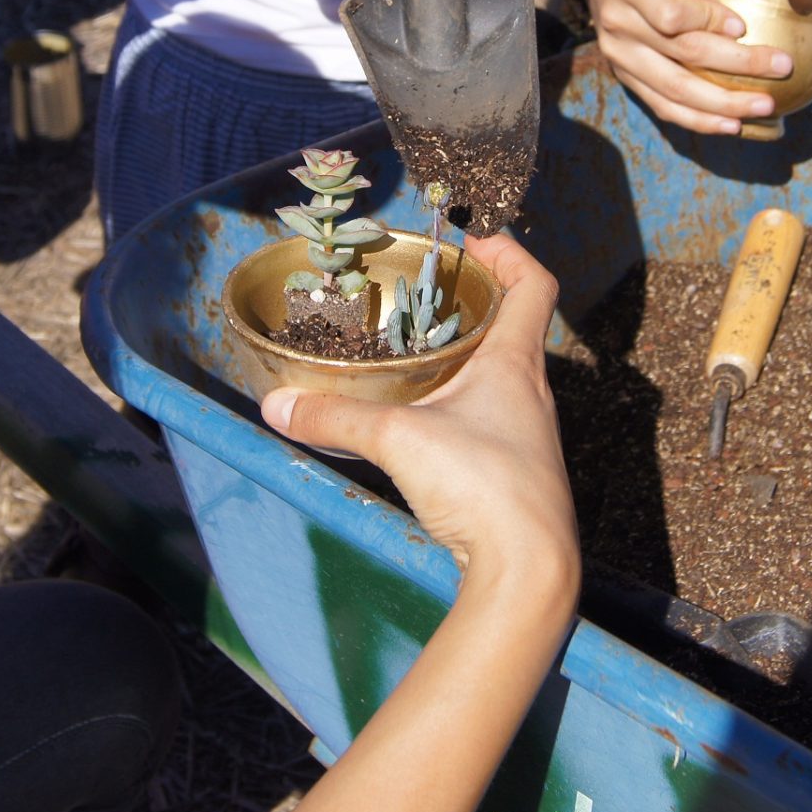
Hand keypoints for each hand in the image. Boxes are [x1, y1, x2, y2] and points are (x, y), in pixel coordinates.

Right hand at [260, 236, 576, 580]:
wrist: (529, 570)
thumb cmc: (480, 486)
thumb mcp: (397, 441)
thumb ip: (335, 420)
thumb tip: (277, 406)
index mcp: (515, 364)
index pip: (534, 285)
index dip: (509, 253)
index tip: (472, 241)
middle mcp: (531, 392)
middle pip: (517, 326)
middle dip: (476, 302)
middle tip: (427, 295)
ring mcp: (529, 435)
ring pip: (504, 376)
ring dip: (469, 356)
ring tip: (416, 352)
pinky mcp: (518, 472)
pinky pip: (493, 418)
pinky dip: (463, 404)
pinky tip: (425, 420)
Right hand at [582, 0, 791, 133]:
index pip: (668, 15)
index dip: (708, 22)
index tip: (743, 27)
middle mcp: (617, 25)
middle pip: (681, 56)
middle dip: (737, 65)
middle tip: (781, 67)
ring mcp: (619, 57)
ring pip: (674, 90)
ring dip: (722, 104)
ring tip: (764, 107)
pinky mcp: (626, 78)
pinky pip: (662, 106)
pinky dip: (698, 120)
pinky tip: (731, 126)